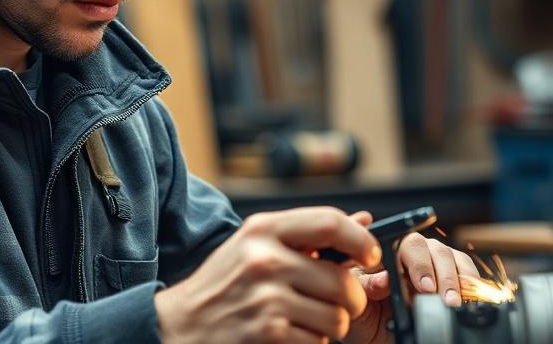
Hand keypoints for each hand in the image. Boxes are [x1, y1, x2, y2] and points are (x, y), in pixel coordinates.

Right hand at [155, 206, 380, 343]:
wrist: (181, 325)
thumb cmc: (225, 283)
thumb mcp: (258, 245)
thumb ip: (309, 234)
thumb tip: (363, 221)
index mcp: (264, 229)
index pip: (330, 222)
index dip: (362, 240)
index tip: (371, 255)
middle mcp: (265, 258)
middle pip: (343, 279)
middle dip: (352, 298)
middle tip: (340, 301)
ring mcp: (266, 298)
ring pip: (337, 317)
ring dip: (331, 325)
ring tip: (307, 318)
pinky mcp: (267, 333)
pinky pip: (319, 342)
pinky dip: (313, 343)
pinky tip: (290, 334)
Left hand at [344, 214, 478, 343]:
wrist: (382, 336)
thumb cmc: (366, 315)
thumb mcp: (359, 304)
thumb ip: (367, 287)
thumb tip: (384, 280)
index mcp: (385, 252)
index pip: (402, 244)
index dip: (417, 262)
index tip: (423, 286)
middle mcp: (411, 251)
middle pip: (431, 249)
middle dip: (440, 275)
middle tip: (442, 298)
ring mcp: (432, 260)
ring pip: (451, 257)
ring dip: (456, 280)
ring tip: (453, 303)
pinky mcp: (452, 273)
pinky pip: (466, 271)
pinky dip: (470, 284)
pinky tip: (467, 299)